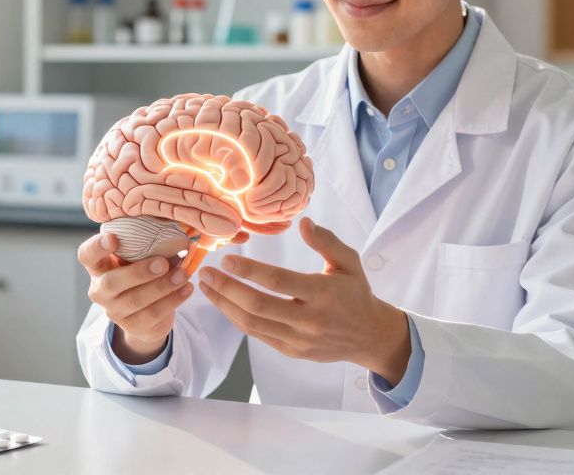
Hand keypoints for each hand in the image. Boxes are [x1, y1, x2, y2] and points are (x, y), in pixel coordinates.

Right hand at [78, 232, 192, 363]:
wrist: (145, 314)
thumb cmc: (140, 272)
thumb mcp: (138, 257)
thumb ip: (145, 245)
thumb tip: (175, 233)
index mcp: (98, 267)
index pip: (87, 255)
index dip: (97, 247)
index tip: (114, 238)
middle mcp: (100, 290)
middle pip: (111, 282)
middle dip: (138, 272)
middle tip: (162, 263)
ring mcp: (114, 311)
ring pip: (135, 300)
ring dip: (162, 286)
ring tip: (184, 274)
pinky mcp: (132, 327)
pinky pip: (153, 314)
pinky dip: (173, 300)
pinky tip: (187, 288)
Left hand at [197, 217, 412, 384]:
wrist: (368, 335)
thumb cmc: (355, 292)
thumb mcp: (349, 262)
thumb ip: (327, 241)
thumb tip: (303, 222)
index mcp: (322, 294)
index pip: (277, 281)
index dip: (249, 270)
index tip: (227, 259)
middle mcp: (308, 319)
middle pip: (257, 305)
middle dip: (226, 289)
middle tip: (205, 273)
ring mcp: (298, 339)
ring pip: (252, 323)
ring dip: (224, 305)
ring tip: (206, 287)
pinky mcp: (291, 351)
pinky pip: (258, 335)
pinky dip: (237, 319)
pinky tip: (224, 303)